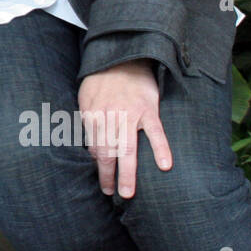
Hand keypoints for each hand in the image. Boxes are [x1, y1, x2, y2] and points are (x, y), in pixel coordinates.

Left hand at [77, 59, 170, 198]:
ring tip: (128, 192)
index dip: (97, 165)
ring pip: (128, 148)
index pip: (94, 147)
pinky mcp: (149, 109)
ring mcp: (131, 114)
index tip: (102, 179)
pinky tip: (164, 166)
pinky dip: (161, 148)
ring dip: (128, 172)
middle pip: (107, 152)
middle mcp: (110, 117)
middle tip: (110, 193)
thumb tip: (92, 150)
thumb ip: (89, 123)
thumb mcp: (86, 99)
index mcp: (93, 115)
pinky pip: (156, 132)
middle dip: (108, 175)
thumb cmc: (102, 81)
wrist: (122, 57)